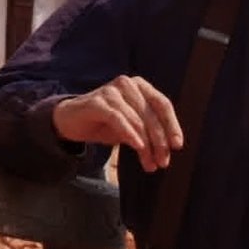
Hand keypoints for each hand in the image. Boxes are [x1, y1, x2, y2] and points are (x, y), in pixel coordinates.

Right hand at [52, 76, 183, 172]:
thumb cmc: (105, 122)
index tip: (177, 146)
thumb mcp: (131, 126)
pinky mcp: (97, 102)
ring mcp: (111, 91)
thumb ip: (148, 131)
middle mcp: (126, 84)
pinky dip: (130, 134)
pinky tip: (138, 147)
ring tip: (150, 164)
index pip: (162, 104)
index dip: (172, 125)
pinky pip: (118, 119)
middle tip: (163, 162)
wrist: (71, 120)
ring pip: (136, 119)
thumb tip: (168, 150)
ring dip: (146, 145)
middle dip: (159, 141)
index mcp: (139, 85)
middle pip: (151, 113)